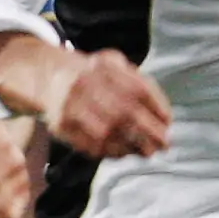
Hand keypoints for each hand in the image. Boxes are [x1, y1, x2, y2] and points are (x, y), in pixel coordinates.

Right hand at [43, 50, 170, 159]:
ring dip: (132, 145)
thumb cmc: (93, 75)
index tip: (168, 123)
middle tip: (164, 144)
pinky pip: (90, 143)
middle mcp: (86, 82)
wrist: (50, 76)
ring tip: (146, 151)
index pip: (137, 88)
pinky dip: (112, 152)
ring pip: (108, 132)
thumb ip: (140, 83)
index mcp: (104, 65)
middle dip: (149, 132)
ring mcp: (71, 104)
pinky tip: (124, 152)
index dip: (157, 108)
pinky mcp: (61, 124)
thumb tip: (164, 119)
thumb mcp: (115, 66)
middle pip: (124, 112)